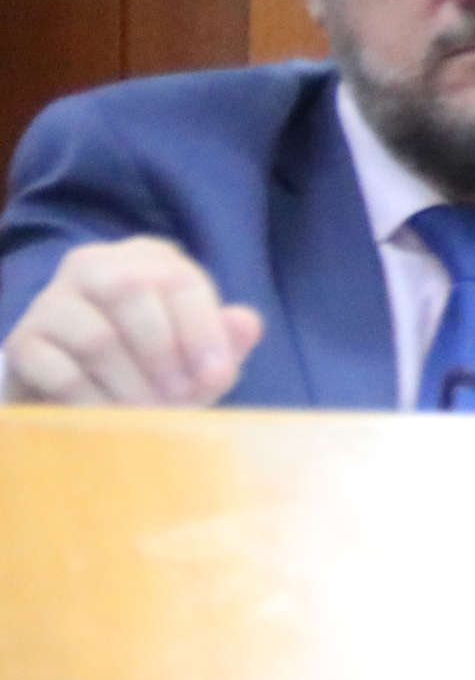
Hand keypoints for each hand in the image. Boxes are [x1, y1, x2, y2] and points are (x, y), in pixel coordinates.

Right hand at [2, 237, 262, 405]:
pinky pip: (58, 371)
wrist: (77, 389)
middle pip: (131, 294)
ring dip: (130, 384)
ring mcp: (52, 302)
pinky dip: (92, 401)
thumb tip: (247, 324)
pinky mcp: (24, 343)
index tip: (219, 378)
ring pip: (96, 337)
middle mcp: (95, 266)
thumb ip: (226, 338)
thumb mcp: (195, 352)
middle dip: (164, 355)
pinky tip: (110, 420)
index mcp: (147, 259)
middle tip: (180, 401)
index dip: (203, 331)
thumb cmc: (152, 365)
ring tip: (149, 415)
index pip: (179, 281)